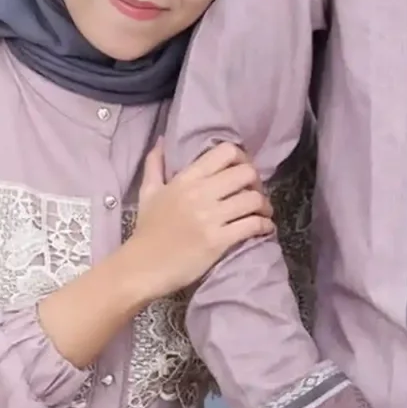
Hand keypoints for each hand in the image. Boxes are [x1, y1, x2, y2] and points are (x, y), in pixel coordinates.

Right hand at [126, 143, 272, 297]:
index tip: (242, 172)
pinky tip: (264, 228)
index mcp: (186, 179)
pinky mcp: (218, 241)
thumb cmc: (146, 230)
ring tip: (262, 213)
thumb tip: (161, 141)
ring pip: (253, 199)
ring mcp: (210, 217)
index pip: (225, 152)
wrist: (142, 266)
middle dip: (257, 183)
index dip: (242, 158)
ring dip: (264, 206)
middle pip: (246, 173)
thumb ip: (155, 164)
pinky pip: (252, 225)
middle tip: (255, 194)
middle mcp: (200, 193)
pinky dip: (264, 226)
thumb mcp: (148, 192)